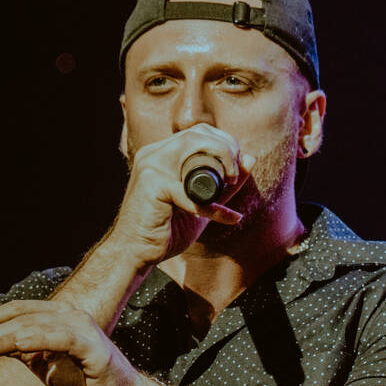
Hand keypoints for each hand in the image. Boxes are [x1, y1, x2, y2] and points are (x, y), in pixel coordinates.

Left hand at [0, 300, 138, 385]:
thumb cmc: (84, 381)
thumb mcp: (44, 365)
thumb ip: (24, 351)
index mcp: (60, 316)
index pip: (20, 310)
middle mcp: (71, 315)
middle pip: (23, 316)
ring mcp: (82, 328)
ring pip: (35, 327)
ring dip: (5, 338)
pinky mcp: (91, 346)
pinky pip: (58, 340)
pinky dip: (36, 341)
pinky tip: (15, 347)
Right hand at [112, 124, 254, 265]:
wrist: (135, 253)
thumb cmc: (165, 230)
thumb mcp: (202, 205)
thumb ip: (224, 186)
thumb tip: (250, 159)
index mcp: (162, 155)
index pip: (199, 132)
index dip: (224, 143)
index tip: (238, 167)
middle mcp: (154, 154)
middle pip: (197, 133)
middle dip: (226, 148)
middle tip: (236, 175)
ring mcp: (150, 166)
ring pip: (192, 145)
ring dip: (220, 160)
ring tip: (231, 182)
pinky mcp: (151, 184)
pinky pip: (189, 191)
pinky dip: (212, 206)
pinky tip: (227, 218)